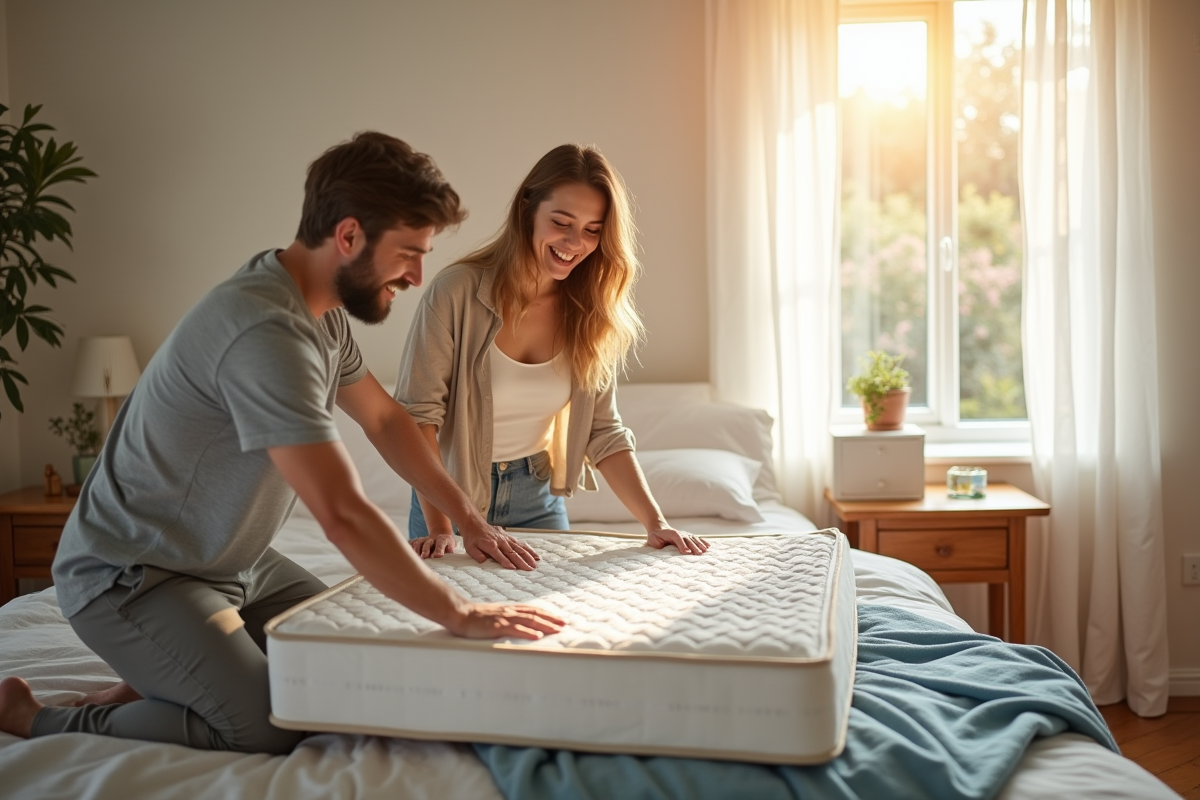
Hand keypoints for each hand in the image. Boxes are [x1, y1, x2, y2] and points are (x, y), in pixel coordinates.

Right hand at [410, 532, 457, 558]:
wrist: (440, 536)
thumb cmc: (447, 546)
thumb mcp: (451, 547)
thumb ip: (450, 549)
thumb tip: (448, 551)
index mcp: (443, 540)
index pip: (441, 542)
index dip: (439, 549)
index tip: (437, 556)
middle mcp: (433, 539)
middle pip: (428, 543)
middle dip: (425, 549)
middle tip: (424, 556)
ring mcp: (424, 539)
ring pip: (419, 542)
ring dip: (416, 549)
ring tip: (415, 557)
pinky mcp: (417, 541)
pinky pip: (412, 542)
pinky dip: (409, 546)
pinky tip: (407, 552)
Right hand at [450, 603, 566, 639]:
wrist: (460, 614)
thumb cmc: (476, 617)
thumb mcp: (495, 616)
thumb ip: (507, 618)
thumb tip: (519, 624)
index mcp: (510, 609)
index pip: (533, 610)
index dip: (547, 614)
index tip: (559, 619)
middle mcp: (510, 611)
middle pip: (535, 614)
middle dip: (551, 619)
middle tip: (564, 624)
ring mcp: (504, 618)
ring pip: (529, 620)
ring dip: (545, 625)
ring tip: (556, 630)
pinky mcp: (497, 626)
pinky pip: (515, 629)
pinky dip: (528, 632)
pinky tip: (537, 636)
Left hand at [460, 524, 540, 570]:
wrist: (474, 524)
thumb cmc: (472, 538)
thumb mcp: (470, 548)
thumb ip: (478, 555)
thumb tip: (485, 561)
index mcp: (491, 545)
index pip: (500, 556)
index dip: (507, 563)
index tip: (514, 569)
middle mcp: (500, 541)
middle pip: (513, 553)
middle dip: (522, 562)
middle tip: (530, 570)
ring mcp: (506, 538)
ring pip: (519, 548)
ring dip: (528, 556)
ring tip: (535, 564)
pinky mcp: (509, 537)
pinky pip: (520, 543)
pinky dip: (528, 549)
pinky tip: (535, 555)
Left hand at [646, 526, 709, 554]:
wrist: (658, 529)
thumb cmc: (655, 538)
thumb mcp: (654, 541)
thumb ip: (659, 546)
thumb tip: (667, 551)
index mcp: (670, 534)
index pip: (677, 538)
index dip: (682, 545)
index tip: (687, 552)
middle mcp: (679, 533)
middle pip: (688, 539)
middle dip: (693, 546)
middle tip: (698, 554)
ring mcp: (684, 534)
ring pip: (693, 539)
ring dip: (699, 544)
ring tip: (705, 551)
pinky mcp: (688, 536)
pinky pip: (696, 538)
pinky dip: (702, 542)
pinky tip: (708, 546)